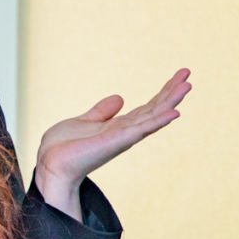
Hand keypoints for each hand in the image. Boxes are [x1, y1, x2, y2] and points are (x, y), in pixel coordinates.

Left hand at [33, 69, 192, 208]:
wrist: (50, 165)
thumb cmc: (64, 148)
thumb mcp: (84, 121)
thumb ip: (102, 111)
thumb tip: (120, 98)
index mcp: (118, 127)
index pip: (147, 108)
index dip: (163, 92)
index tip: (178, 76)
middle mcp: (125, 132)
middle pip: (155, 110)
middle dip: (172, 92)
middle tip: (188, 74)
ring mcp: (122, 137)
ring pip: (153, 116)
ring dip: (171, 102)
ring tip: (187, 85)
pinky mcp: (116, 141)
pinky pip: (141, 129)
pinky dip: (159, 120)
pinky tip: (174, 112)